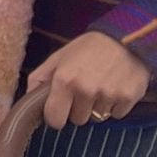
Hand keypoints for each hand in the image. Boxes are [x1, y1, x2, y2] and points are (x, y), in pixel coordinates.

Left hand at [26, 31, 151, 129]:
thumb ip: (40, 79)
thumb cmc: (88, 47)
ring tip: (101, 85)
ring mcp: (108, 95)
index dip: (56, 115)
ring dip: (97, 106)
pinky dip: (115, 105)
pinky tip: (115, 87)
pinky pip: (117, 114)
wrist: (127, 36)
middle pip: (78, 120)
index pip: (55, 120)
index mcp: (64, 80)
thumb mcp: (59, 57)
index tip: (60, 108)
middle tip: (84, 89)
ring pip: (97, 118)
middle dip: (78, 108)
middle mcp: (86, 90)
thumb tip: (28, 101)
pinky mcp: (128, 98)